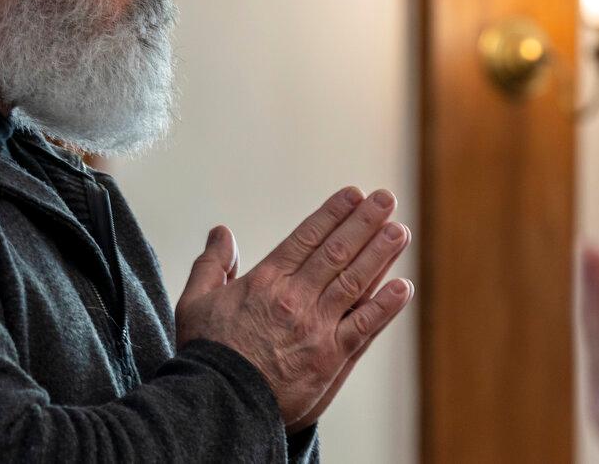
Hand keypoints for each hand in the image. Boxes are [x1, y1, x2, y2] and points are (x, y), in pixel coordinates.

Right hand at [175, 187, 413, 428]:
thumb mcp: (195, 301)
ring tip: (399, 230)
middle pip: (337, 251)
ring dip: (380, 253)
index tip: (353, 194)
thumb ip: (211, 264)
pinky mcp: (330, 358)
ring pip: (356, 282)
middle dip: (364, 222)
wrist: (219, 403)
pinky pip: (364, 327)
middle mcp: (295, 298)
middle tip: (385, 199)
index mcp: (265, 281)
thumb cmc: (207, 355)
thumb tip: (222, 232)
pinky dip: (386, 306)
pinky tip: (403, 286)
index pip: (307, 237)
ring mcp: (316, 327)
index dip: (333, 212)